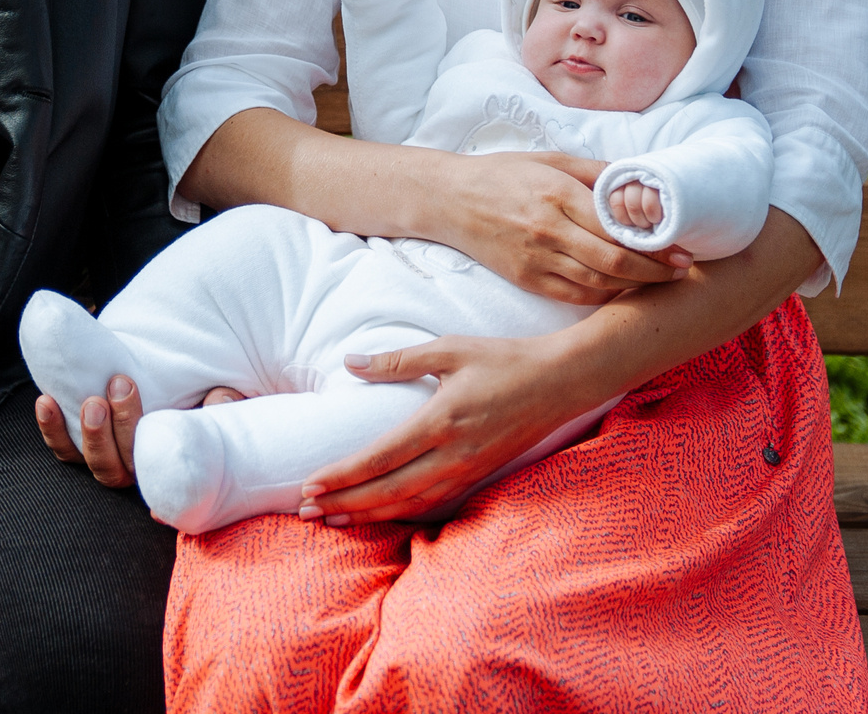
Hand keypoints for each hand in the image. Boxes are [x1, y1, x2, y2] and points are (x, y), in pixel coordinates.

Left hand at [36, 378, 246, 486]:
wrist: (162, 377)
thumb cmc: (194, 396)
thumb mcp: (219, 398)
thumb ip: (224, 403)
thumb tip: (219, 399)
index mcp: (166, 467)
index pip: (157, 479)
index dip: (155, 477)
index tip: (153, 450)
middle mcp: (135, 471)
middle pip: (119, 469)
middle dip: (119, 430)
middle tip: (120, 386)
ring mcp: (106, 459)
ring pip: (90, 464)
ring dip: (88, 434)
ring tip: (92, 399)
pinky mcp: (81, 444)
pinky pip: (63, 449)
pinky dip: (52, 429)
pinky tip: (46, 402)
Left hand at [296, 333, 602, 525]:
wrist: (561, 382)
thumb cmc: (502, 359)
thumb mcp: (449, 348)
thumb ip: (397, 359)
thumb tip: (350, 362)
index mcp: (441, 420)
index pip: (380, 457)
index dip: (342, 476)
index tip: (310, 485)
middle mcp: (453, 454)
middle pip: (388, 491)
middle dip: (344, 504)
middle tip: (306, 512)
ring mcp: (468, 470)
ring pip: (409, 504)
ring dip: (367, 515)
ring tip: (331, 520)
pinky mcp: (478, 475)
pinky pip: (431, 504)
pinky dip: (399, 514)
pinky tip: (377, 516)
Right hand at [436, 152, 687, 302]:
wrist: (449, 200)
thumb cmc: (502, 174)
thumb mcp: (549, 159)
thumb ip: (594, 171)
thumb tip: (635, 179)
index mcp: (559, 196)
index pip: (618, 228)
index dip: (655, 243)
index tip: (681, 246)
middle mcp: (550, 231)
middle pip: (615, 263)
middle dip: (656, 271)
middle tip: (681, 270)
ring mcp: (537, 259)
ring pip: (598, 284)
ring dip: (634, 286)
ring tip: (657, 280)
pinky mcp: (527, 279)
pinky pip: (574, 294)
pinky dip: (602, 295)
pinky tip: (619, 287)